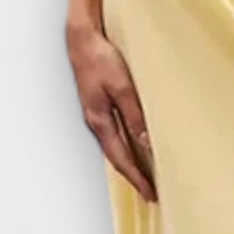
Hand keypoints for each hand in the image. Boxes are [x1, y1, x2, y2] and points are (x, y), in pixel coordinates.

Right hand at [68, 22, 156, 202]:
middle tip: (150, 192)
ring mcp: (96, 114)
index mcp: (100, 120)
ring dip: (130, 162)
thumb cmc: (100, 59)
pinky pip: (114, 133)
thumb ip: (134, 114)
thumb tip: (146, 142)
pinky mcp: (99, 105)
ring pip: (115, 146)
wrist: (82, 40)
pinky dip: (126, 146)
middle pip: (116, 157)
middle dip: (133, 176)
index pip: (121, 158)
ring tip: (146, 175)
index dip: (136, 177)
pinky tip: (135, 145)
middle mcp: (96, 122)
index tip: (150, 193)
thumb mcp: (122, 87)